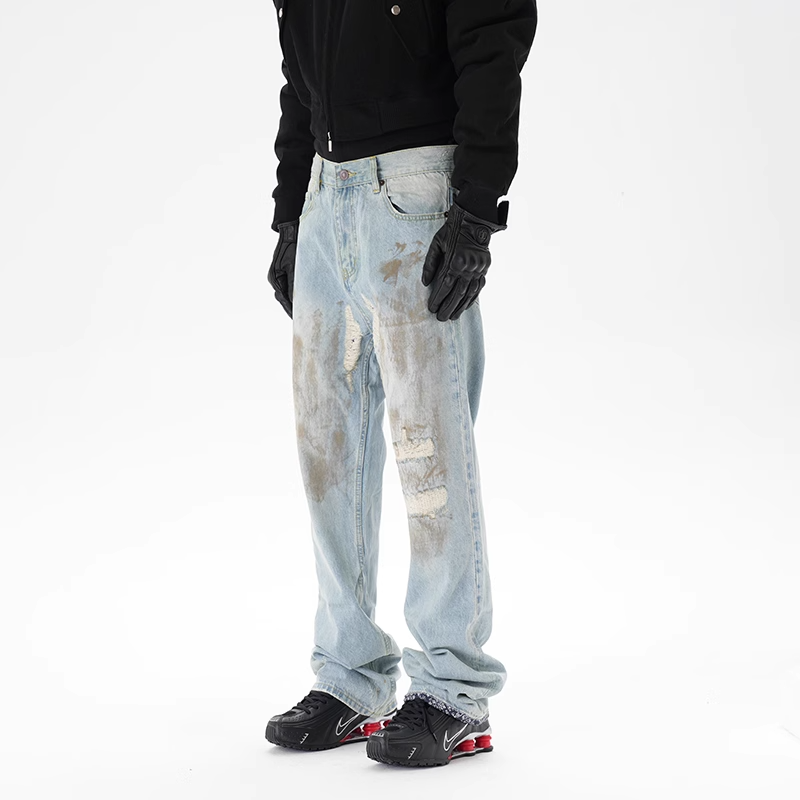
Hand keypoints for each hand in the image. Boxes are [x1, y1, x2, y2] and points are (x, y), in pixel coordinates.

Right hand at [268, 219, 298, 318]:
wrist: (290, 231)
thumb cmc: (294, 246)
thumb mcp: (296, 266)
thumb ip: (295, 283)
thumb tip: (297, 299)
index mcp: (274, 278)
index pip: (283, 298)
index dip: (290, 309)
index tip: (297, 319)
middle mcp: (274, 278)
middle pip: (283, 298)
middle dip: (291, 308)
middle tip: (301, 320)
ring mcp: (277, 276)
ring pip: (285, 294)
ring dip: (293, 302)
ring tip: (301, 313)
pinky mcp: (282, 273)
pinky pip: (288, 287)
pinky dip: (294, 294)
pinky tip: (301, 300)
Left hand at [421, 199, 508, 320]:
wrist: (474, 220)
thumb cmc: (451, 231)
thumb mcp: (436, 244)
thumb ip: (430, 264)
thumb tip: (425, 283)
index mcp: (456, 260)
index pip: (445, 285)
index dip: (438, 299)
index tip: (431, 308)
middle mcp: (469, 266)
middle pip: (457, 293)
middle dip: (448, 308)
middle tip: (441, 318)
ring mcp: (478, 268)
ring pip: (469, 293)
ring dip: (460, 307)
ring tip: (452, 317)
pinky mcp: (485, 268)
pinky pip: (478, 287)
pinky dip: (471, 299)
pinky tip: (465, 307)